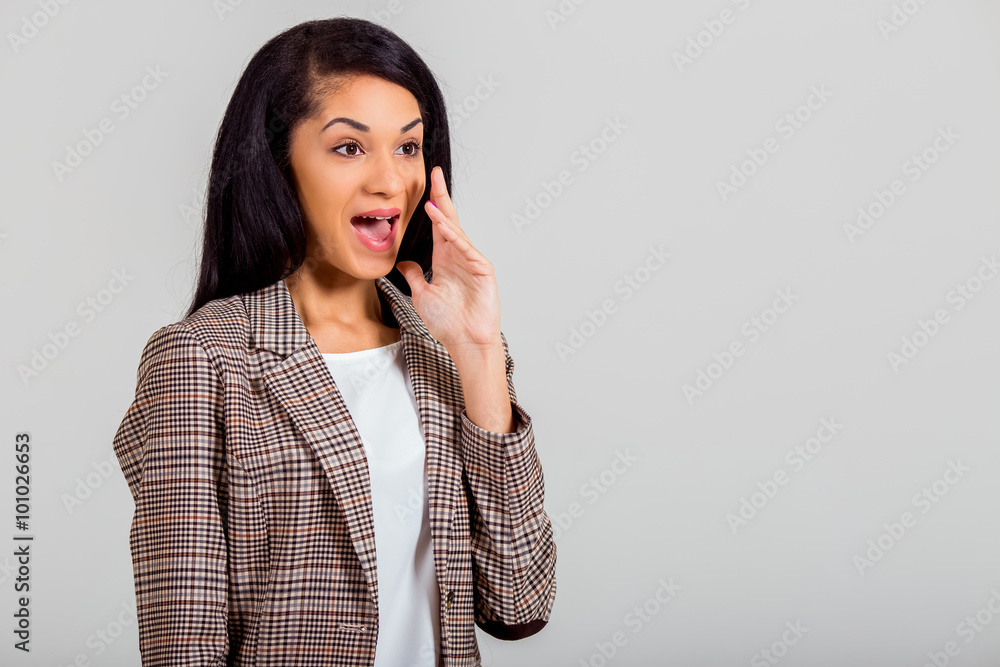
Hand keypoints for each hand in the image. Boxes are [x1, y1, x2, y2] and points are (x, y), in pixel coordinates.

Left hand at [396, 166, 501, 352]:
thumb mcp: (421, 295)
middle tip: (435, 174)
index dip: (432, 205)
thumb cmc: (448, 322)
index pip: (437, 226)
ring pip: (456, 231)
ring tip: (433, 194)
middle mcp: (458, 256)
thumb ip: (414, 276)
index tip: (427, 185)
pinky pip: (465, 247)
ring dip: (444, 213)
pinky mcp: (482, 269)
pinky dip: (453, 234)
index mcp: (445, 259)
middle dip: (442, 196)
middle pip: (449, 220)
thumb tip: (402, 263)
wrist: (465, 341)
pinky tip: (442, 222)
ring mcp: (471, 261)